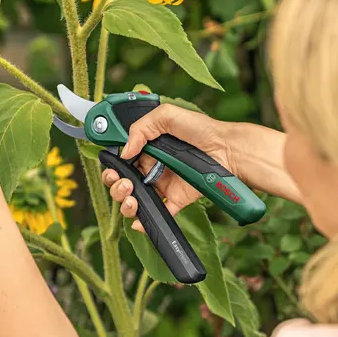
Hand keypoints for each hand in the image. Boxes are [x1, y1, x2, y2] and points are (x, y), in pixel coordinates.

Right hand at [102, 104, 237, 231]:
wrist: (227, 148)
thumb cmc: (201, 129)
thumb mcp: (167, 115)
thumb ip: (141, 128)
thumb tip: (124, 151)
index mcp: (147, 149)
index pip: (121, 161)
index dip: (112, 167)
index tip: (110, 168)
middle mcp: (152, 168)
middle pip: (123, 182)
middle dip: (115, 185)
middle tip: (124, 182)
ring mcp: (163, 185)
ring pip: (136, 200)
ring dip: (126, 202)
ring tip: (131, 196)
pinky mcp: (175, 200)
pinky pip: (158, 213)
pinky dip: (145, 222)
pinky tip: (139, 220)